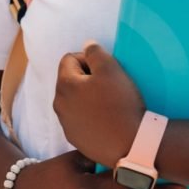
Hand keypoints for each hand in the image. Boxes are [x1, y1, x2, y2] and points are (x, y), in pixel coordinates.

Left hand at [54, 42, 145, 167]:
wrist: (130, 144)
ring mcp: (66, 124)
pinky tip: (106, 119)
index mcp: (64, 85)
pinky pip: (79, 118)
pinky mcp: (75, 139)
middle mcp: (59, 104)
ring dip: (87, 96)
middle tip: (109, 84)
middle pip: (70, 80)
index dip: (88, 59)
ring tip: (108, 102)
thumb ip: (95, 52)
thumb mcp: (111, 68)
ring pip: (74, 100)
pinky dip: (89, 114)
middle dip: (87, 78)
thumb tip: (86, 45)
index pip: (69, 59)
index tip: (106, 69)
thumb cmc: (120, 103)